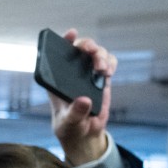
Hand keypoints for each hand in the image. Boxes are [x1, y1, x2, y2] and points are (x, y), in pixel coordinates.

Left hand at [49, 29, 117, 166]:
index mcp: (57, 79)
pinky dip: (111, 63)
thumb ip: (75, 113)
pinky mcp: (101, 78)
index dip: (64, 41)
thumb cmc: (70, 127)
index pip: (57, 54)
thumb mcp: (69, 122)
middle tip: (92, 53)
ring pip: (96, 52)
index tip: (72, 33)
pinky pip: (108, 62)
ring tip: (102, 70)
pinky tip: (108, 73)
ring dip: (101, 55)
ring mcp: (87, 73)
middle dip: (88, 45)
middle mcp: (72, 72)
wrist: (85, 134)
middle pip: (80, 48)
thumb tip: (84, 100)